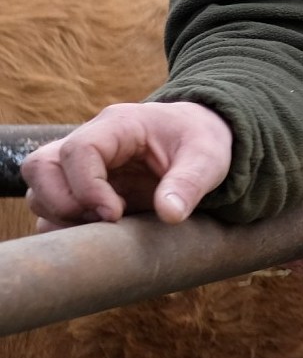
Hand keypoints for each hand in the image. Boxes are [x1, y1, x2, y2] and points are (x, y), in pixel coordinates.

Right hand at [22, 101, 232, 227]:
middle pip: (41, 167)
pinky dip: (64, 225)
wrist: (199, 138)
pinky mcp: (81, 187)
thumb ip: (190, 182)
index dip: (87, 186)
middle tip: (106, 220)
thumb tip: (170, 215)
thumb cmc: (201, 140)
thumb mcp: (208, 157)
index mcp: (118, 125)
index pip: (78, 150)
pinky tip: (100, 232)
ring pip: (39, 190)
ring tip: (107, 225)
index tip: (114, 213)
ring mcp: (80, 165)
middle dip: (63, 202)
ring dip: (62, 216)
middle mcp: (90, 141)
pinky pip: (50, 208)